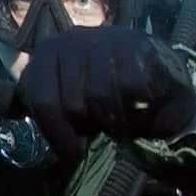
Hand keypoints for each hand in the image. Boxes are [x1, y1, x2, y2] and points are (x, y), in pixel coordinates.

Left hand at [16, 28, 195, 162]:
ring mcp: (102, 40)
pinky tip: (142, 106)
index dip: (57, 134)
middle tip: (107, 130)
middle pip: (72, 103)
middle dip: (91, 126)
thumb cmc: (105, 92)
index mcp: (45, 56)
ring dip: (116, 119)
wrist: (155, 66)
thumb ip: (51, 114)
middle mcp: (69, 41)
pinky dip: (137, 106)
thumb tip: (54, 149)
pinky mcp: (135, 45)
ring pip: (100, 96)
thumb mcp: (68, 101)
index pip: (40, 100)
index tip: (72, 156)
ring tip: (124, 121)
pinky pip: (130, 87)